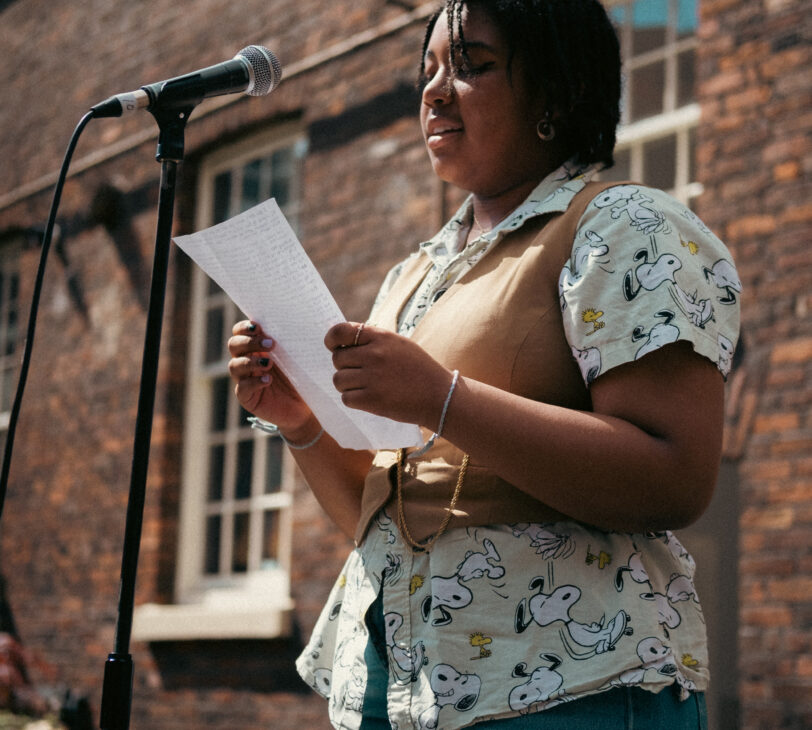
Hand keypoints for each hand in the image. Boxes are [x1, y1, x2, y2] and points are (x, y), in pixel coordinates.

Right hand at [228, 321, 313, 433]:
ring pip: (234, 365)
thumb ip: (289, 342)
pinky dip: (254, 382)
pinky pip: (242, 388)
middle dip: (249, 342)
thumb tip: (295, 322)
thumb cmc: (301, 377)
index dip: (244, 327)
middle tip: (271, 344)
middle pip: (233, 345)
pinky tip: (268, 380)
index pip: (239, 332)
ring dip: (250, 361)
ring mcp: (245, 380)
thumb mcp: (296, 357)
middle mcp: (247, 361)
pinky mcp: (247, 398)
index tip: (259, 327)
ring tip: (269, 364)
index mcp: (256, 347)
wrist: (305, 407)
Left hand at [325, 322, 452, 427]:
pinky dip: (354, 400)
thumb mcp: (398, 345)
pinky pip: (346, 398)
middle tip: (360, 373)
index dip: (331, 339)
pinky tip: (369, 398)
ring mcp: (373, 378)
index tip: (333, 347)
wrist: (439, 395)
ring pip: (339, 380)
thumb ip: (372, 341)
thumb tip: (341, 343)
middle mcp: (374, 354)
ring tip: (365, 387)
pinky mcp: (372, 399)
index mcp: (380, 337)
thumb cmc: (418, 369)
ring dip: (347, 385)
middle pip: (337, 359)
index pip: (341, 331)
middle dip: (344, 367)